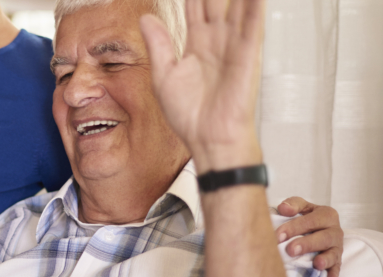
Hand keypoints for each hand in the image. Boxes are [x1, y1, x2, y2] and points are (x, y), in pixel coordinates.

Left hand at [140, 0, 265, 171]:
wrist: (207, 139)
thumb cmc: (190, 116)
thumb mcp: (163, 75)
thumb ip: (158, 44)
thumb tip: (146, 18)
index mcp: (197, 45)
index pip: (196, 7)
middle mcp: (217, 42)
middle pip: (216, 2)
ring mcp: (233, 48)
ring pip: (236, 8)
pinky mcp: (246, 58)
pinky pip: (251, 28)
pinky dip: (253, 10)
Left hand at [274, 197, 342, 276]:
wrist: (320, 227)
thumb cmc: (307, 217)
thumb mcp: (302, 206)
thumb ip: (293, 204)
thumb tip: (283, 208)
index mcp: (326, 215)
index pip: (310, 221)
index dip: (294, 227)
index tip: (278, 236)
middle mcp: (335, 230)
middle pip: (323, 238)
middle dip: (307, 244)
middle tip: (291, 250)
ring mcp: (337, 247)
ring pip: (333, 253)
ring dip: (325, 259)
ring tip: (316, 264)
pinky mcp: (337, 260)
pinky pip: (337, 267)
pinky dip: (334, 274)